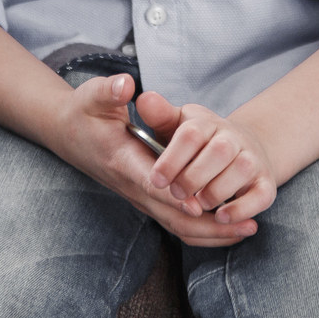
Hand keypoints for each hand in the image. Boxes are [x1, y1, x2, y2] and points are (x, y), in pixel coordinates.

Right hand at [44, 74, 256, 246]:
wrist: (69, 134)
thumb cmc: (85, 113)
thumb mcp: (92, 96)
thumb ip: (110, 91)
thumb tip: (126, 86)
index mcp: (122, 160)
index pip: (152, 183)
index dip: (176, 194)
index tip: (201, 204)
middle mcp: (133, 185)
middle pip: (171, 215)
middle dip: (209, 224)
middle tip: (247, 225)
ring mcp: (140, 196)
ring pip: (176, 225)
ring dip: (211, 232)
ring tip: (249, 229)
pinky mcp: (147, 198)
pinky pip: (175, 222)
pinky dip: (202, 229)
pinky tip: (230, 228)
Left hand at [137, 91, 278, 228]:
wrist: (244, 149)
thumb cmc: (201, 142)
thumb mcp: (178, 124)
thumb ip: (160, 115)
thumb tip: (144, 99)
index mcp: (208, 123)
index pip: (192, 134)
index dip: (172, 158)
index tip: (156, 179)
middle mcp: (233, 139)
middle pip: (218, 151)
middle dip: (193, 177)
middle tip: (176, 193)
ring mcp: (252, 160)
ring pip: (241, 170)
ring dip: (216, 191)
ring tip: (198, 203)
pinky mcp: (265, 184)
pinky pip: (260, 196)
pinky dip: (242, 209)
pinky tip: (221, 216)